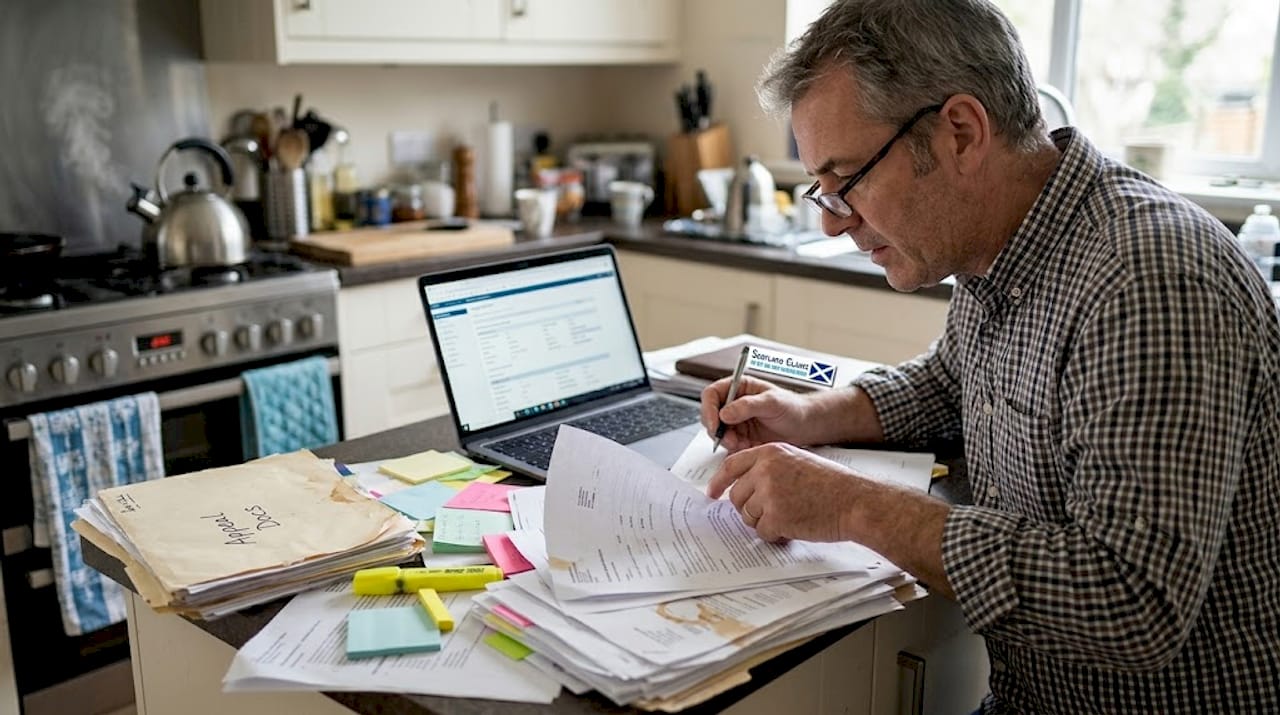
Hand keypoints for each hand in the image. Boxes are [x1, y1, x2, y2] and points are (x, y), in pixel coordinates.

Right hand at [700, 375, 815, 451]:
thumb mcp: (772, 402)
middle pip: (710, 415)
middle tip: (730, 440)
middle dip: (717, 430)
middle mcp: (733, 403)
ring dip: (727, 441)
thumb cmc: (793, 407)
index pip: (711, 394)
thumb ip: (747, 406)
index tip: (715, 424)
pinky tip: (750, 447)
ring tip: (744, 444)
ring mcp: (736, 420)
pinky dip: (736, 449)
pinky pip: (729, 444)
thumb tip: (725, 413)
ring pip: (718, 433)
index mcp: (738, 387)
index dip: (709, 409)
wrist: (805, 425)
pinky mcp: (741, 436)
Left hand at [707, 442, 861, 542]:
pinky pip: (762, 532)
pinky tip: (794, 527)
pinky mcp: (776, 516)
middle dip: (748, 509)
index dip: (718, 481)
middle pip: (736, 496)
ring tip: (789, 517)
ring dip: (764, 522)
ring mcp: (769, 493)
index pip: (731, 466)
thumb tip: (744, 488)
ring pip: (747, 516)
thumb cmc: (832, 485)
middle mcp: (765, 469)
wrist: (854, 501)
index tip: (711, 493)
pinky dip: (775, 535)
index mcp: (770, 452)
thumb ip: (769, 469)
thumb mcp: (796, 461)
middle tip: (769, 514)